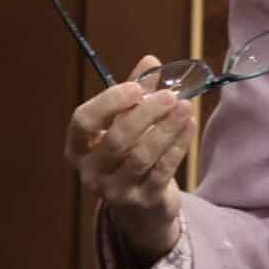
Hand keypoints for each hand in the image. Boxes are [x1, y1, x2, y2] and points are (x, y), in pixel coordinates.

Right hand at [64, 55, 191, 262]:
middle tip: (170, 95)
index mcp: (78, 148)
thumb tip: (150, 61)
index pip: (83, 121)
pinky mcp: (144, 201)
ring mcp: (116, 190)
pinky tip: (190, 125)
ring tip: (186, 106)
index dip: (109, 102)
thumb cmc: (129, 155)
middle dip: (145, 114)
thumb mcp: (125, 124)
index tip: (135, 87)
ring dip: (166, 129)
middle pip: (117, 139)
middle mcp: (91, 171)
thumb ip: (135, 95)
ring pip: (142, 156)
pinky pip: (163, 170)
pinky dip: (178, 146)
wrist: (142, 207)